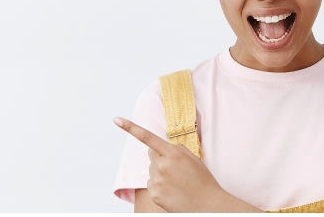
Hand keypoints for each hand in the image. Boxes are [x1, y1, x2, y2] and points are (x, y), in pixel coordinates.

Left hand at [113, 116, 233, 211]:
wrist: (207, 204)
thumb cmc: (202, 180)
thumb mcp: (192, 158)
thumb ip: (175, 150)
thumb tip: (159, 149)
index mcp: (173, 153)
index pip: (148, 137)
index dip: (130, 128)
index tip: (117, 120)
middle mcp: (162, 165)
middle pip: (152, 155)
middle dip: (160, 158)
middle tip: (177, 169)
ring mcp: (156, 180)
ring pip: (152, 170)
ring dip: (161, 173)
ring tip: (178, 182)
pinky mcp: (154, 193)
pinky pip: (152, 184)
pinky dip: (160, 186)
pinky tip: (173, 191)